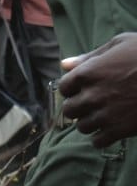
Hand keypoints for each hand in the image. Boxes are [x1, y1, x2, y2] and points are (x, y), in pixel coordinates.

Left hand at [59, 32, 136, 147]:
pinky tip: (113, 126)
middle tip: (95, 102)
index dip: (73, 88)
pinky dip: (102, 136)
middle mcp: (92, 95)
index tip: (85, 87)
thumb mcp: (120, 44)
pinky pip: (97, 141)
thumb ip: (90, 56)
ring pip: (82, 127)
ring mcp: (104, 115)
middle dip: (79, 106)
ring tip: (107, 113)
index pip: (64, 87)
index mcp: (88, 73)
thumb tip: (64, 64)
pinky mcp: (118, 130)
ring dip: (91, 121)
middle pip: (69, 110)